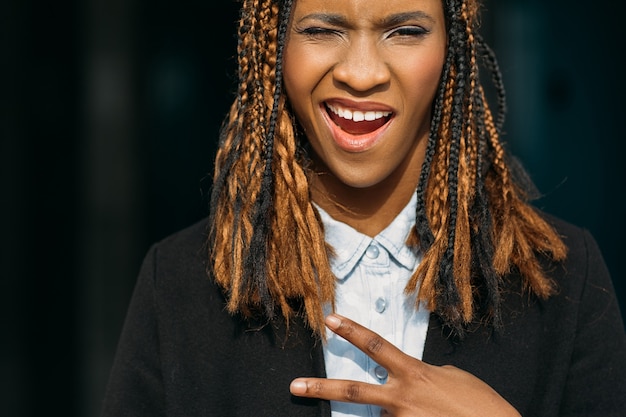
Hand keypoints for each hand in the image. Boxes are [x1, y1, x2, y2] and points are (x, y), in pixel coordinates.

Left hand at [290, 314, 520, 416]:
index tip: (330, 319)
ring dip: (402, 414)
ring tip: (431, 412)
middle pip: (352, 390)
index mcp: (414, 373)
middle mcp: (401, 399)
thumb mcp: (452, 376)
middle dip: (320, 388)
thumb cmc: (481, 404)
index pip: (375, 345)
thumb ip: (422, 372)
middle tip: (295, 386)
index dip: (351, 330)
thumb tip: (407, 378)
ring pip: (385, 416)